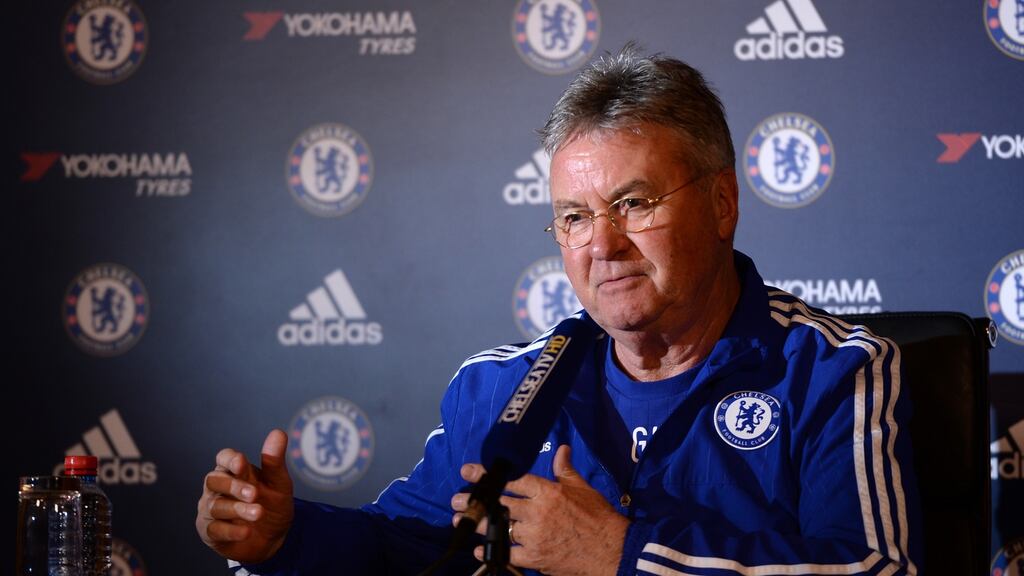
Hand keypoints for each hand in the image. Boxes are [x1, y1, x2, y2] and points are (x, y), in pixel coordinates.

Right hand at [196, 429, 294, 563]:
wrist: (274, 537)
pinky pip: (214, 529)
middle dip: (234, 486)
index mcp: (233, 471)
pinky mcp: (210, 532)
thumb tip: (278, 433)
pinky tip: (246, 532)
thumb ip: (274, 461)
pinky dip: (231, 530)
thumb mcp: (278, 483)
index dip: (230, 460)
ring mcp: (211, 510)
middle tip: (254, 494)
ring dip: (238, 509)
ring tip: (258, 513)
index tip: (241, 463)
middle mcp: (218, 488)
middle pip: (214, 480)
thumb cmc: (272, 504)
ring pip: (215, 505)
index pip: (223, 458)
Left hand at [451, 445, 628, 575]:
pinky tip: (480, 550)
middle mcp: (538, 513)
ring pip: (500, 528)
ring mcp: (535, 537)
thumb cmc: (598, 517)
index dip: (488, 475)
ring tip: (460, 522)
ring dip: (478, 525)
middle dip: (475, 501)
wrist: (611, 550)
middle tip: (455, 500)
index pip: (513, 479)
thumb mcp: (582, 488)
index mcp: (548, 492)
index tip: (468, 471)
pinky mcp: (536, 558)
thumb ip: (565, 470)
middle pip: (500, 504)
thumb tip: (562, 449)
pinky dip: (492, 551)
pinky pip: (508, 554)